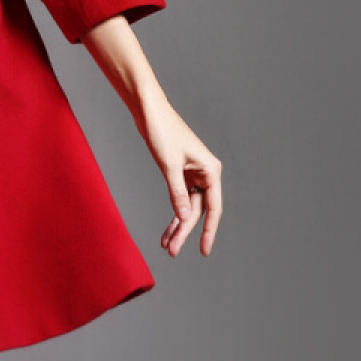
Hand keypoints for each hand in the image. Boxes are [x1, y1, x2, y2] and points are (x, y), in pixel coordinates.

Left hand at [138, 94, 222, 256]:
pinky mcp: (179, 170)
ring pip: (187, 206)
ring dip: (177, 224)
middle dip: (185, 231)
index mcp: (211, 170)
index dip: (208, 231)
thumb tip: (184, 217)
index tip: (203, 251)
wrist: (148, 109)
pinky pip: (179, 197)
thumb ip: (177, 192)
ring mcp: (192, 172)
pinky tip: (167, 227)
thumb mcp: (169, 164)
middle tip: (171, 251)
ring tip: (166, 245)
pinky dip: (172, 211)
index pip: (213, 208)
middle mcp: (205, 173)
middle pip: (198, 210)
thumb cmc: (161, 130)